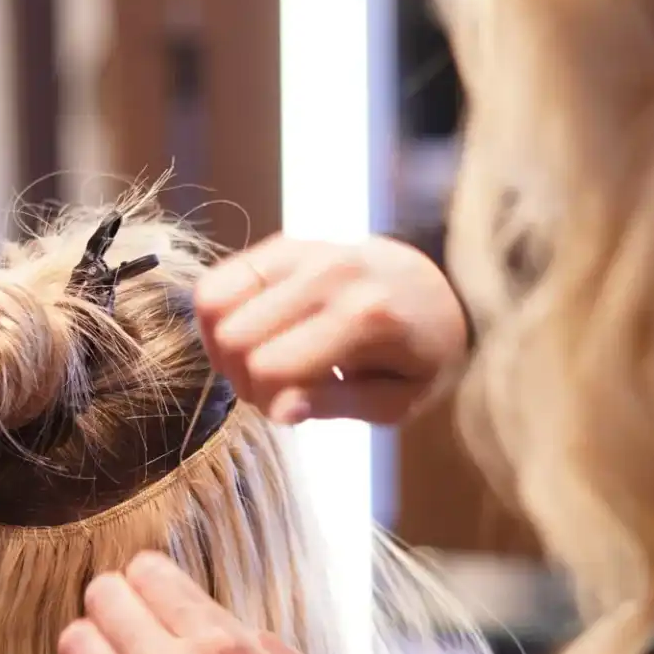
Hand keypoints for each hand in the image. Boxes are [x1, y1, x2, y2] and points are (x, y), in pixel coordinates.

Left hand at [57, 551, 342, 653]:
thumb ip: (270, 649)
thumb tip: (242, 637)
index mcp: (218, 644)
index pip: (149, 573)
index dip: (150, 577)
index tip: (155, 591)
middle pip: (102, 597)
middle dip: (115, 600)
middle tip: (129, 620)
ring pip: (76, 645)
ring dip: (93, 644)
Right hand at [195, 234, 466, 424]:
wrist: (439, 287)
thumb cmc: (422, 354)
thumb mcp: (398, 400)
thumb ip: (339, 406)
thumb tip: (280, 410)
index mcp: (365, 317)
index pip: (270, 367)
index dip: (266, 402)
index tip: (288, 410)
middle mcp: (329, 274)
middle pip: (235, 338)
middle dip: (242, 378)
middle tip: (273, 390)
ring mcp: (303, 250)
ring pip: (214, 302)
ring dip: (223, 346)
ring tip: (257, 362)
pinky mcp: (284, 243)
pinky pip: (219, 278)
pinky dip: (218, 317)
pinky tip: (249, 336)